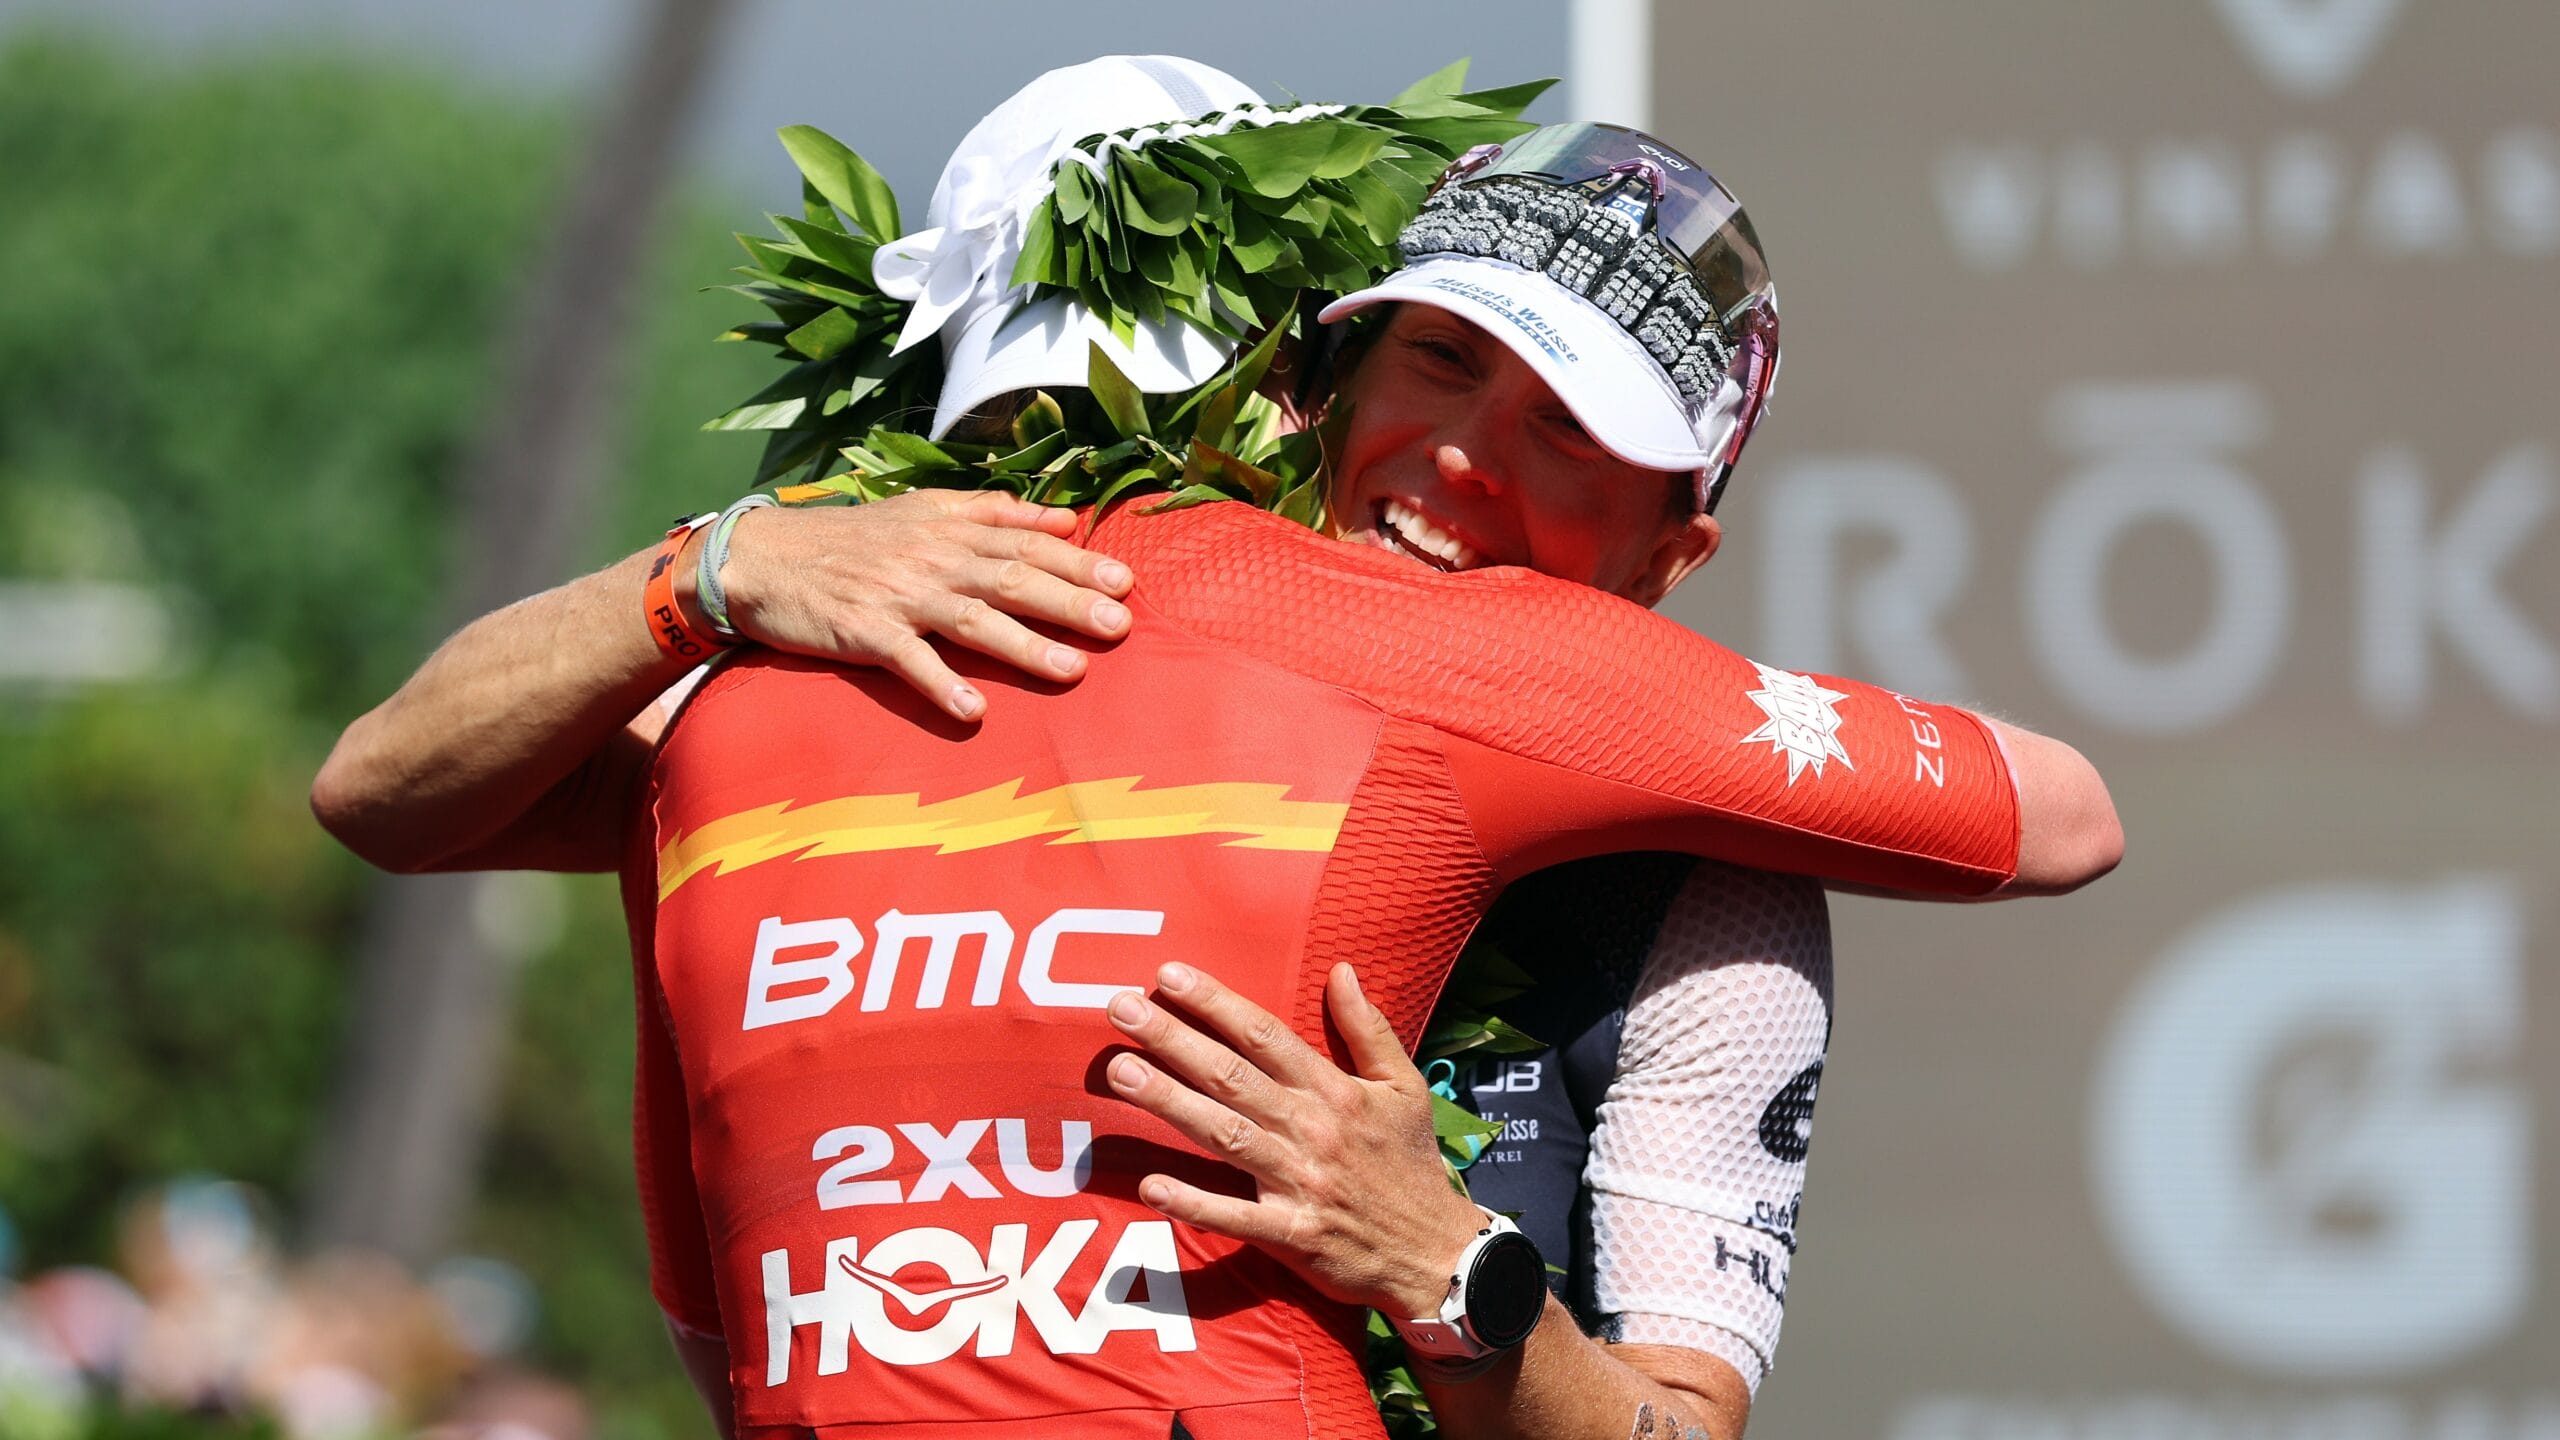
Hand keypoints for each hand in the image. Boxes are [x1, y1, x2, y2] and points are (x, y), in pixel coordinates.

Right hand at [717, 489, 1133, 720]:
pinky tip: (974, 711)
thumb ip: (995, 513)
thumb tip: (1064, 518)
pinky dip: (941, 685)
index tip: (1125, 580)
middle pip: (1010, 578)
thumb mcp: (925, 509)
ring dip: (1023, 646)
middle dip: (1069, 601)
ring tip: (1071, 672)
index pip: (1025, 542)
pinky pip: (908, 661)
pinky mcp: (863, 631)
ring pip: (970, 619)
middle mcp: (931, 557)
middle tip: (1120, 624)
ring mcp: (898, 595)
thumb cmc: (853, 539)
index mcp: (949, 528)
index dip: (1077, 560)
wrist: (763, 557)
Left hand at [1103, 961, 1487, 1317]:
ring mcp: (1300, 1182)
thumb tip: (1342, 970)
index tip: (1168, 975)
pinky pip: (1237, 1217)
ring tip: (1119, 1072)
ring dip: (1169, 1102)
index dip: (1216, 1003)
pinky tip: (1151, 1186)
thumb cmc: (1412, 1165)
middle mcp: (1312, 1129)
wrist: (1438, 1253)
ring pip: (1224, 1134)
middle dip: (1173, 1039)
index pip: (1266, 1035)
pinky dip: (1195, 1203)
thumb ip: (1369, 1029)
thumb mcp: (1406, 1087)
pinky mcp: (1293, 1234)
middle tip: (1120, 1009)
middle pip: (1232, 1076)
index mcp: (1335, 1090)